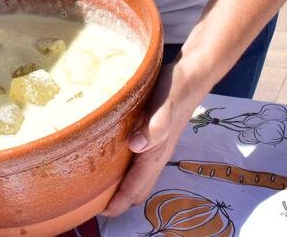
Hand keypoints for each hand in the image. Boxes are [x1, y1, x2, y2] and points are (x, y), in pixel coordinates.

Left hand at [102, 63, 192, 216]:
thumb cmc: (176, 88)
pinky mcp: (153, 135)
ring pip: (139, 177)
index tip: (97, 211)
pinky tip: (112, 160)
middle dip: (119, 202)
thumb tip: (136, 146)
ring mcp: (157, 146)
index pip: (135, 187)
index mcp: (156, 153)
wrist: (194, 74)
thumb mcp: (164, 104)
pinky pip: (139, 163)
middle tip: (92, 203)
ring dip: (123, 188)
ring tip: (99, 188)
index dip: (118, 203)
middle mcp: (157, 154)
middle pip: (138, 189)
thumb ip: (154, 126)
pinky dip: (125, 171)